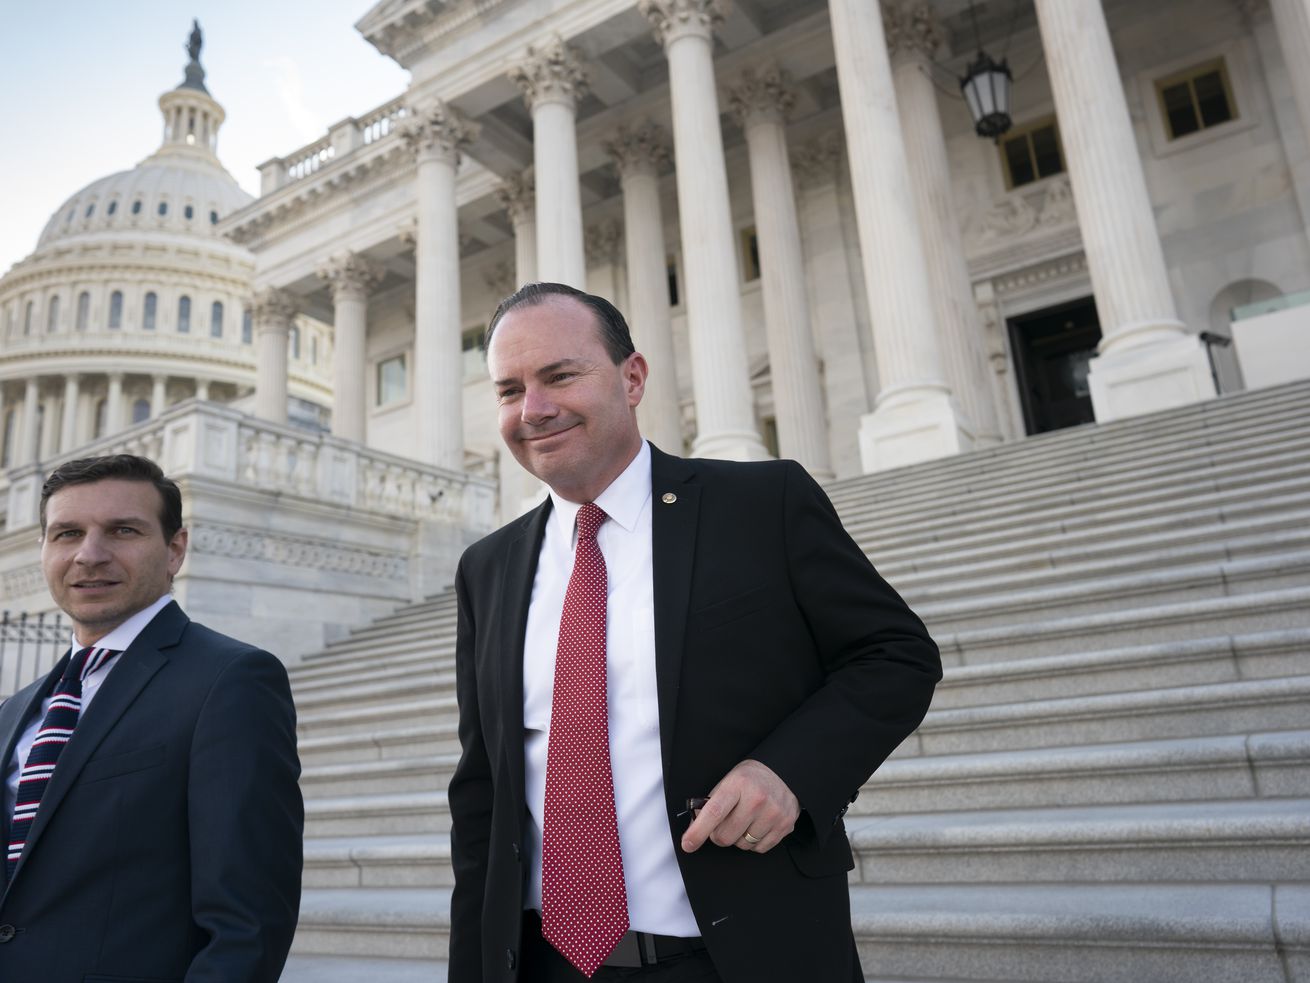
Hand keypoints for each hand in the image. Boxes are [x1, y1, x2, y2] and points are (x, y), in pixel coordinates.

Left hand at [680, 759, 799, 854]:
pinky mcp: (785, 825)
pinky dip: (754, 842)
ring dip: (738, 838)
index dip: (698, 831)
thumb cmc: (750, 779)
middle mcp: (757, 799)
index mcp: (738, 785)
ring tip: (745, 820)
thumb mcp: (728, 782)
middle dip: (719, 835)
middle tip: (724, 823)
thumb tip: (694, 828)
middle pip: (725, 836)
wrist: (783, 772)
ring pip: (742, 845)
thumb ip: (711, 804)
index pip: (714, 812)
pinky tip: (757, 825)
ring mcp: (773, 814)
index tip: (688, 844)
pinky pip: (759, 849)